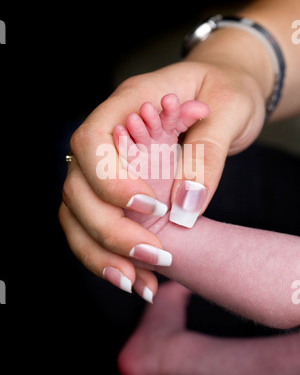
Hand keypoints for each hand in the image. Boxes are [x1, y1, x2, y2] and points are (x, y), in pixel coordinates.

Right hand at [59, 27, 272, 297]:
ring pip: (77, 212)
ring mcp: (107, 164)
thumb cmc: (227, 91)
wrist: (224, 94)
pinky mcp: (114, 189)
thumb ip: (206, 155)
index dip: (111, 181)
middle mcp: (109, 135)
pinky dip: (110, 256)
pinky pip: (94, 225)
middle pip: (78, 185)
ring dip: (102, 253)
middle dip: (110, 228)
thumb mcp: (231, 110)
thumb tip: (185, 206)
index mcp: (128, 101)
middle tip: (157, 254)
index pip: (92, 141)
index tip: (155, 207)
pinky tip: (140, 279)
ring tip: (140, 283)